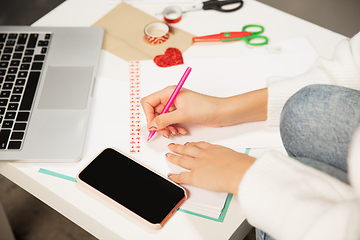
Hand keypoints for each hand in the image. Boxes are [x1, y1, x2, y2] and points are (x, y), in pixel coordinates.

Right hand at [141, 87, 267, 137]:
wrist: (221, 112)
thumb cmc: (206, 107)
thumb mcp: (182, 114)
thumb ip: (164, 120)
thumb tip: (152, 125)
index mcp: (169, 92)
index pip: (148, 102)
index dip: (148, 114)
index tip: (154, 125)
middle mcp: (170, 98)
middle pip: (154, 112)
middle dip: (159, 124)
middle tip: (165, 132)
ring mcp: (176, 106)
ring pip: (162, 119)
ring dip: (167, 127)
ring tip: (175, 132)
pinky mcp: (181, 113)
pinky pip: (171, 122)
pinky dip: (174, 127)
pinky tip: (182, 130)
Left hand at [165, 142, 254, 194]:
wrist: (238, 172)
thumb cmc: (240, 165)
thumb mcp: (235, 155)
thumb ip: (229, 158)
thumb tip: (233, 161)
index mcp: (213, 149)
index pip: (200, 145)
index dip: (192, 144)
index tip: (189, 143)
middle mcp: (203, 155)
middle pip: (188, 150)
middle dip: (179, 148)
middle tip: (173, 146)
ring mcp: (198, 165)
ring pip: (182, 159)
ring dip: (174, 157)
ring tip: (169, 156)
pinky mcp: (195, 176)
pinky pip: (182, 176)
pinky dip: (175, 177)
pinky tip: (171, 176)